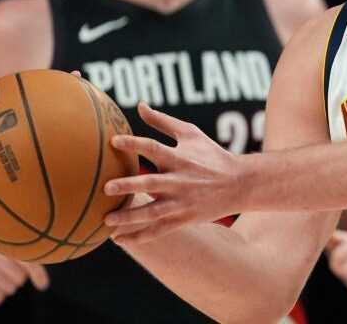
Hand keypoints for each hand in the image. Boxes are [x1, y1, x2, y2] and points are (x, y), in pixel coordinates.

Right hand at [0, 227, 47, 305]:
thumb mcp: (0, 240)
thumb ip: (23, 251)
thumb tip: (44, 283)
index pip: (25, 258)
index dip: (37, 273)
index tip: (43, 285)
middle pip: (19, 277)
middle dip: (19, 277)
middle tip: (8, 269)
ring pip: (9, 289)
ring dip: (8, 285)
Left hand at [104, 103, 242, 243]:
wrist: (239, 183)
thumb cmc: (211, 154)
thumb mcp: (191, 134)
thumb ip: (163, 121)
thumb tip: (140, 105)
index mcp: (180, 158)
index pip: (154, 148)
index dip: (134, 144)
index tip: (114, 141)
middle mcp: (179, 181)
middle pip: (151, 183)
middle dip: (129, 186)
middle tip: (106, 188)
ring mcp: (181, 202)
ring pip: (152, 213)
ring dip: (129, 217)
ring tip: (107, 221)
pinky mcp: (184, 219)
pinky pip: (159, 230)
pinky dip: (139, 236)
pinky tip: (119, 240)